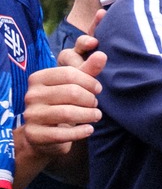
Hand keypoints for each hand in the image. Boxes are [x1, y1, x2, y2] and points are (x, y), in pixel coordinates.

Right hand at [20, 42, 105, 156]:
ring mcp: (31, 115)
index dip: (89, 81)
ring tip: (96, 115)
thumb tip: (102, 54)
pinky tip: (89, 129)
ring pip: (67, 113)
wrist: (44, 133)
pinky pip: (61, 134)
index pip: (68, 73)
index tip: (98, 89)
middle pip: (71, 93)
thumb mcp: (74, 85)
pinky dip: (80, 132)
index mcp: (38, 78)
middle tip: (95, 104)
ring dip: (89, 115)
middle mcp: (31, 95)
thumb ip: (87, 70)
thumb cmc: (62, 103)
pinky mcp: (34, 134)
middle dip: (90, 99)